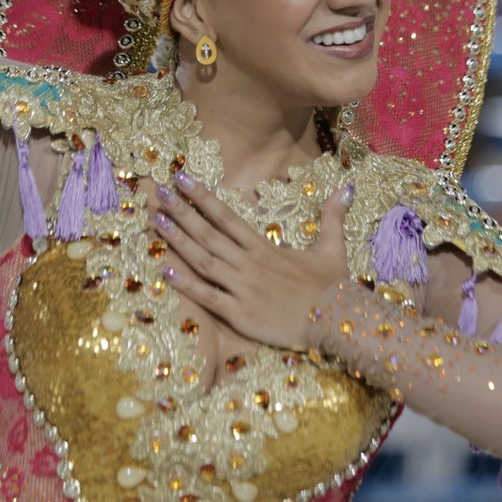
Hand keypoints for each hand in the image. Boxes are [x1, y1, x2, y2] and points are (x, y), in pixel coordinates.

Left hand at [151, 172, 353, 350]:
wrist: (337, 322)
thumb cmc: (334, 288)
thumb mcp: (333, 248)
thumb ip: (332, 217)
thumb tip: (345, 187)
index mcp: (265, 248)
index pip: (227, 217)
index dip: (202, 197)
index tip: (182, 179)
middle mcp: (250, 263)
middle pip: (208, 234)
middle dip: (181, 212)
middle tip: (158, 193)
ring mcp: (243, 288)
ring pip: (203, 260)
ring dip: (178, 240)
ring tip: (156, 222)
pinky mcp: (240, 314)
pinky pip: (208, 296)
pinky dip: (186, 284)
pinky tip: (165, 271)